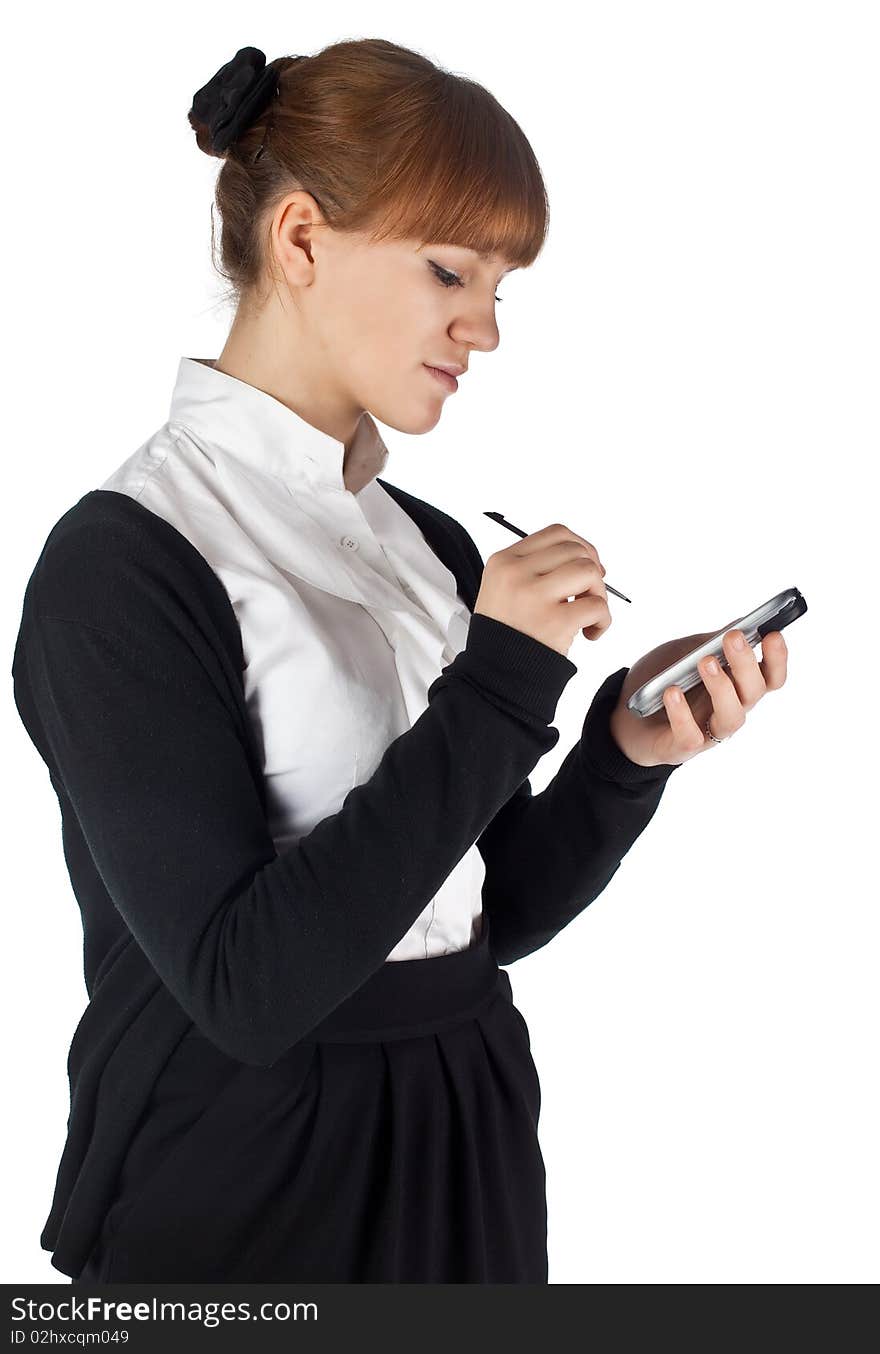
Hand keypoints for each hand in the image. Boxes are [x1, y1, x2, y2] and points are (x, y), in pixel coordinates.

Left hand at [608, 628, 788, 767]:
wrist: (623, 713)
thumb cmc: (662, 680)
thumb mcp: (685, 652)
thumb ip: (711, 642)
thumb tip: (742, 623)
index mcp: (736, 686)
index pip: (769, 676)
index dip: (777, 658)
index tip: (773, 634)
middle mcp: (728, 709)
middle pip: (753, 692)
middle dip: (746, 663)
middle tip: (732, 638)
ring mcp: (708, 731)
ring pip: (732, 717)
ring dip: (721, 688)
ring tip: (705, 662)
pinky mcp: (682, 747)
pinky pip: (690, 735)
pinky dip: (682, 713)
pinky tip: (671, 692)